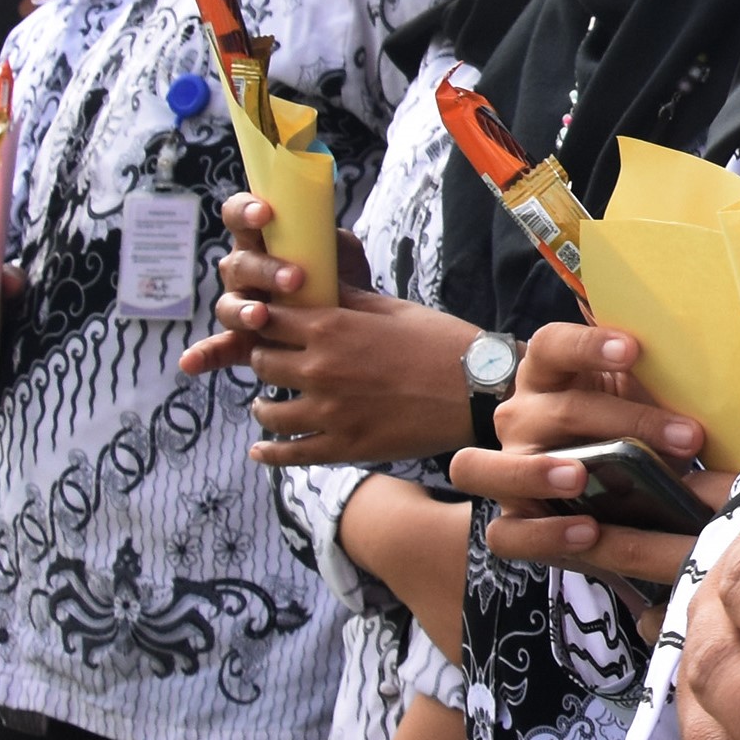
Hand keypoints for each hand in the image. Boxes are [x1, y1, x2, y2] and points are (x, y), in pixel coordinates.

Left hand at [178, 225, 477, 466]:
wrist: (478, 390)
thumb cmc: (442, 342)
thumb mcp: (393, 309)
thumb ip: (348, 301)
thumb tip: (319, 285)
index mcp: (331, 328)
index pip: (269, 321)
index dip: (265, 323)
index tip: (268, 327)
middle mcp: (320, 369)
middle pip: (262, 364)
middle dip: (264, 361)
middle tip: (272, 364)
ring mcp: (329, 413)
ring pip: (269, 412)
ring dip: (263, 407)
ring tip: (266, 406)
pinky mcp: (343, 447)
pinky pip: (290, 454)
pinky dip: (270, 453)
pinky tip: (261, 450)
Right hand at [181, 195, 377, 377]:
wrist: (349, 319)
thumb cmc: (338, 274)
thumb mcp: (340, 251)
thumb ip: (332, 240)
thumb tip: (329, 238)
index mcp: (260, 240)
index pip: (238, 216)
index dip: (245, 211)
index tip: (265, 214)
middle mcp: (242, 269)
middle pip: (240, 264)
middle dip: (266, 270)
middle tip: (295, 279)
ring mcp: (238, 303)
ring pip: (229, 304)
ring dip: (244, 310)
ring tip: (260, 316)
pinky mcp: (238, 339)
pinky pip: (216, 349)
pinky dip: (202, 356)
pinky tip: (190, 363)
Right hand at [443, 323, 721, 594]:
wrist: (590, 463)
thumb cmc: (623, 417)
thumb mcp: (639, 391)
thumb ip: (660, 378)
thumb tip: (723, 367)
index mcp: (548, 372)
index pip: (553, 344)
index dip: (588, 345)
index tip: (634, 349)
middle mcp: (520, 416)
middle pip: (556, 411)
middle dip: (625, 424)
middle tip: (687, 437)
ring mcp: (507, 467)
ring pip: (484, 467)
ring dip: (534, 471)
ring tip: (579, 478)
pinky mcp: (511, 517)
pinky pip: (506, 533)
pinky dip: (543, 533)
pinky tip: (587, 532)